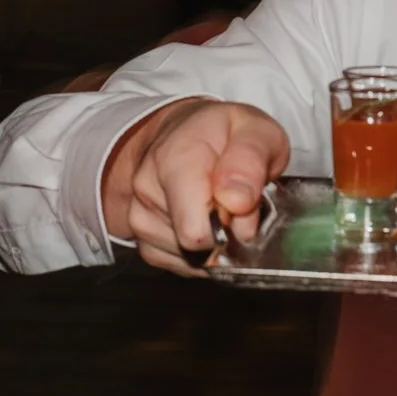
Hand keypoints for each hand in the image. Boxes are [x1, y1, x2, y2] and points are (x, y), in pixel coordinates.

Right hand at [103, 99, 290, 274]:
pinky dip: (199, 253)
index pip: (195, 229)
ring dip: (214, 242)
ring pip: (188, 259)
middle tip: (237, 204)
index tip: (247, 206)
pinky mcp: (142, 238)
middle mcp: (147, 188)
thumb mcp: (256, 130)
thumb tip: (236, 202)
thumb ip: (251, 161)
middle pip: (195, 246)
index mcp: (175, 159)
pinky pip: (179, 265)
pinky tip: (205, 222)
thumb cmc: (224, 133)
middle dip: (227, 234)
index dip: (234, 227)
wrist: (185, 131)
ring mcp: (140, 215)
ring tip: (218, 207)